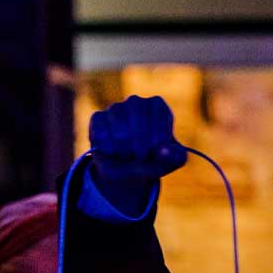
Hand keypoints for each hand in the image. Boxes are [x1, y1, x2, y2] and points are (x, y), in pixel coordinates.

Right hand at [88, 95, 187, 213]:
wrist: (128, 171)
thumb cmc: (154, 161)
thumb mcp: (171, 162)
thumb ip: (174, 156)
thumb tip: (162, 151)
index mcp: (157, 106)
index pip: (159, 116)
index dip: (158, 139)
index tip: (156, 152)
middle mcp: (136, 102)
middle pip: (139, 123)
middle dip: (141, 148)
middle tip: (141, 157)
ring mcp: (115, 108)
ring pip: (120, 133)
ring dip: (126, 152)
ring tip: (128, 156)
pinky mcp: (98, 118)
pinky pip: (102, 135)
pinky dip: (110, 150)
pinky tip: (114, 152)